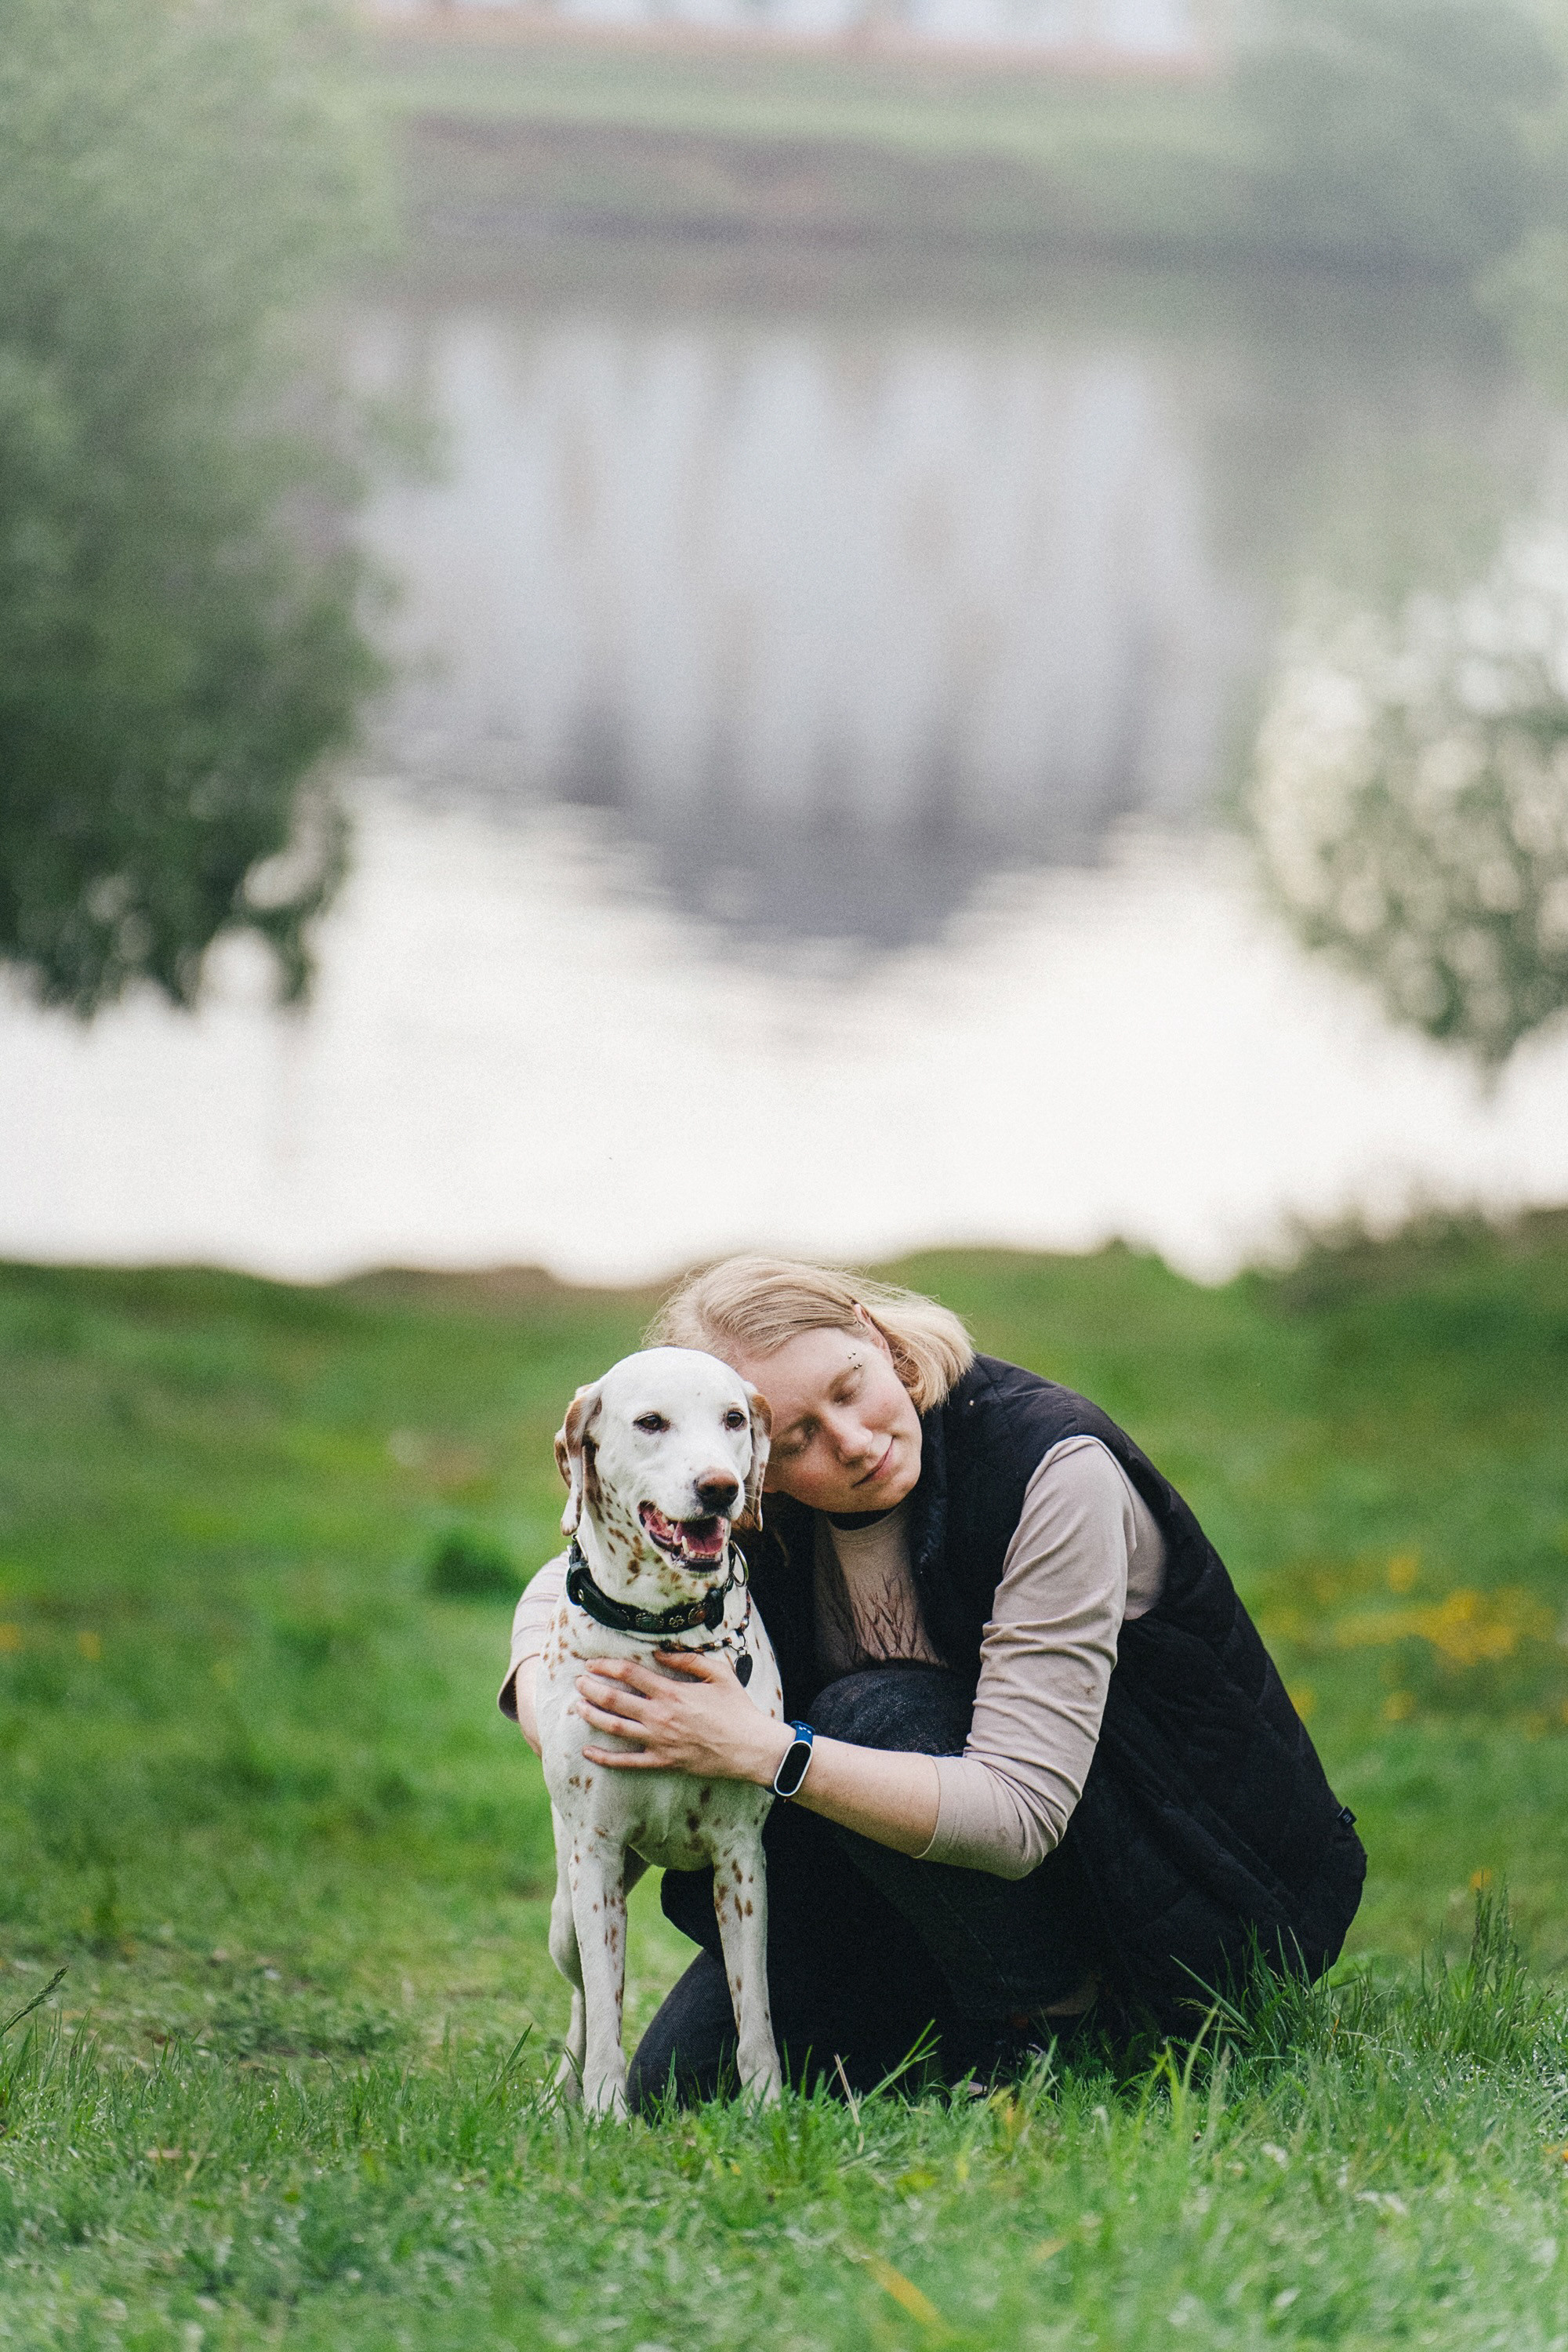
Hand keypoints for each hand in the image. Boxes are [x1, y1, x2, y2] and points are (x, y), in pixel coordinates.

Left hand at [576, 1650, 790, 1784]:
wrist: (751, 1748)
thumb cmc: (738, 1709)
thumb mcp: (719, 1674)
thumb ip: (689, 1660)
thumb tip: (662, 1652)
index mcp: (672, 1692)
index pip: (630, 1674)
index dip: (607, 1666)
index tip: (593, 1663)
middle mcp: (660, 1716)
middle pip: (615, 1700)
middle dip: (592, 1688)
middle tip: (579, 1681)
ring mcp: (659, 1741)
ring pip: (615, 1728)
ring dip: (593, 1715)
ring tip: (578, 1706)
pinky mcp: (663, 1762)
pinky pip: (627, 1762)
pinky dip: (605, 1757)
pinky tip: (588, 1750)